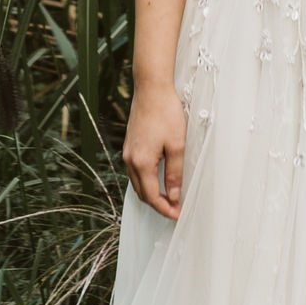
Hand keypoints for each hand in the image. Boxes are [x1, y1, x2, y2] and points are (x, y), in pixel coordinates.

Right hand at [122, 80, 188, 218]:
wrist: (151, 89)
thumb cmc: (166, 113)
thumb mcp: (177, 145)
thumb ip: (174, 173)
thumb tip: (173, 195)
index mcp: (142, 162)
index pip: (152, 196)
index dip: (165, 209)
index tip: (178, 215)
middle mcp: (130, 160)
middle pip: (142, 193)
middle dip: (158, 205)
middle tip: (175, 210)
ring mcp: (128, 153)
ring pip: (137, 183)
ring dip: (151, 194)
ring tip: (169, 198)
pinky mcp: (130, 145)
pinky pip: (135, 172)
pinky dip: (145, 182)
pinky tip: (157, 180)